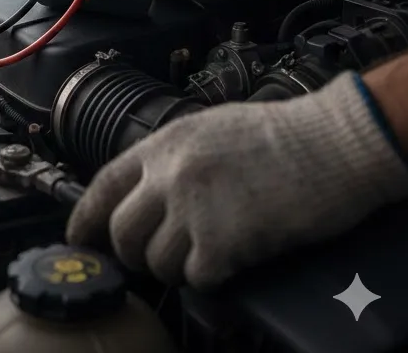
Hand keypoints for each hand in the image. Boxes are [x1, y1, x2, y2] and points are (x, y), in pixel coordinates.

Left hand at [66, 72, 407, 288]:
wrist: (329, 143)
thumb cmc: (278, 134)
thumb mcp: (206, 129)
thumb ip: (171, 158)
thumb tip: (147, 190)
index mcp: (162, 145)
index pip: (103, 185)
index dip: (85, 217)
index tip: (79, 238)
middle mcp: (169, 175)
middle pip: (121, 232)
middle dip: (133, 254)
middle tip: (154, 258)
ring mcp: (193, 208)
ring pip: (156, 261)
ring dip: (175, 268)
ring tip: (202, 256)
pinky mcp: (224, 241)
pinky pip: (196, 277)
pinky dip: (208, 277)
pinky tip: (228, 261)